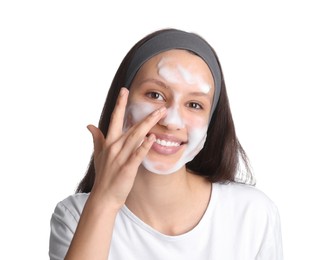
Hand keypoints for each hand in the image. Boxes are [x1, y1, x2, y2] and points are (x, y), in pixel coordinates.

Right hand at [86, 88, 165, 209]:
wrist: (103, 196)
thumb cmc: (103, 174)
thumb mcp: (98, 154)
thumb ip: (96, 138)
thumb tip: (89, 125)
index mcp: (109, 142)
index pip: (115, 119)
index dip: (120, 104)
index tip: (124, 90)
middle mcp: (115, 147)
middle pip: (131, 127)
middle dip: (146, 116)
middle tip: (161, 106)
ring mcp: (121, 157)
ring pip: (136, 137)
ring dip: (148, 126)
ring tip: (160, 116)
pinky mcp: (127, 168)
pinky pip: (137, 155)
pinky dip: (144, 147)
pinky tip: (152, 138)